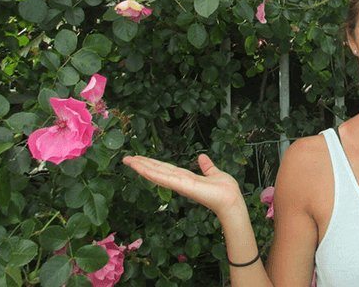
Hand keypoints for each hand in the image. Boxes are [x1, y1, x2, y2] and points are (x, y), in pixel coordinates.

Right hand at [123, 154, 242, 220]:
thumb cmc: (225, 191)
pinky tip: (140, 167)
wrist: (231, 201)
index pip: (166, 168)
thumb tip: (202, 157)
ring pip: (157, 173)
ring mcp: (179, 184)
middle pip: (157, 170)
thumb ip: (207, 166)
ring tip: (128, 160)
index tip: (140, 157)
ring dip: (142, 167)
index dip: (153, 163)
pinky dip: (151, 173)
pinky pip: (164, 178)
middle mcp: (180, 181)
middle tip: (126, 158)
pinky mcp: (182, 186)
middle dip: (142, 164)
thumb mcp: (215, 173)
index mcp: (186, 178)